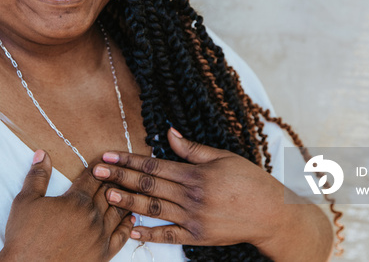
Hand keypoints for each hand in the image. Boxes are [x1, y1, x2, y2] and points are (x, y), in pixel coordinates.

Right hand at [0, 150, 133, 261]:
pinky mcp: (102, 254)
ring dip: (123, 199)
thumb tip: (42, 153)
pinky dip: (127, 225)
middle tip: (119, 172)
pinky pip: (121, 236)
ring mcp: (99, 236)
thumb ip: (38, 175)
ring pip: (118, 211)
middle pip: (109, 191)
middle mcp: (92, 216)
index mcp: (76, 201)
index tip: (103, 161)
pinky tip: (130, 218)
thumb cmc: (24, 236)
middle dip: (113, 180)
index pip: (93, 177)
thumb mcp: (26, 201)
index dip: (98, 167)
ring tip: (128, 191)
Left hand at [92, 128, 332, 260]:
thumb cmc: (250, 181)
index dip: (129, 159)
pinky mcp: (197, 236)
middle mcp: (191, 196)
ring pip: (153, 208)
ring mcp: (193, 218)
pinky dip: (149, 234)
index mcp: (195, 174)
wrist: (272, 214)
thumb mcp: (223, 157)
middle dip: (120, 176)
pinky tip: (131, 231)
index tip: (109, 155)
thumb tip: (169, 132)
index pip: (154, 165)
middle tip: (96, 170)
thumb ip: (193, 148)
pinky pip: (168, 236)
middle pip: (148, 184)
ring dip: (128, 202)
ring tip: (107, 195)